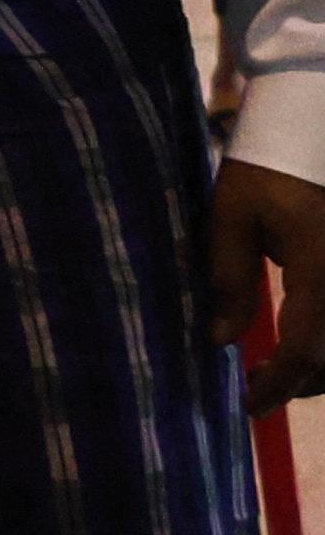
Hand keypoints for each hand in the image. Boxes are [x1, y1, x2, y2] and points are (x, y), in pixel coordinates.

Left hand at [213, 153, 324, 403]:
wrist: (308, 130)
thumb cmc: (264, 167)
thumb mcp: (231, 216)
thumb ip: (228, 279)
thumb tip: (219, 341)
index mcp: (319, 268)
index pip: (306, 347)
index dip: (279, 384)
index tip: (249, 404)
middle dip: (303, 382)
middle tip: (259, 388)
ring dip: (321, 365)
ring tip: (279, 369)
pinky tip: (305, 339)